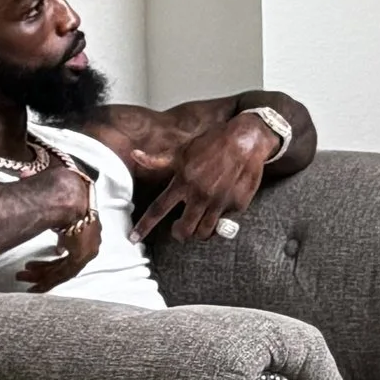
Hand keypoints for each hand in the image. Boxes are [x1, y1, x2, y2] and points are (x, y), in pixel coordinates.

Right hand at [20, 167, 99, 290]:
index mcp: (88, 224)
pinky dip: (46, 280)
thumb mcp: (51, 189)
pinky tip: (32, 284)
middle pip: (67, 261)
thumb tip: (25, 174)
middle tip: (25, 271)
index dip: (59, 251)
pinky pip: (61, 275)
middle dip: (44, 267)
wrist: (71, 194)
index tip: (48, 254)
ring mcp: (88, 250)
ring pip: (62, 270)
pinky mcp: (80, 257)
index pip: (73, 244)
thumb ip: (39, 187)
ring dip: (41, 275)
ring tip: (21, 276)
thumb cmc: (62, 187)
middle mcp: (91, 241)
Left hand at [134, 114, 279, 242]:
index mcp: (183, 182)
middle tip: (179, 230)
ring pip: (205, 232)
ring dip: (199, 232)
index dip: (144, 226)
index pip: (158, 209)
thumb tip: (135, 155)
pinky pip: (226, 220)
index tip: (133, 238)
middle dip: (179, 234)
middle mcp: (199, 195)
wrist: (246, 140)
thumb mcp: (182, 151)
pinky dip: (221, 217)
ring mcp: (219, 202)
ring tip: (198, 225)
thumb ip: (158, 160)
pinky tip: (221, 207)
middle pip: (184, 229)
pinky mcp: (237, 205)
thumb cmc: (212, 143)